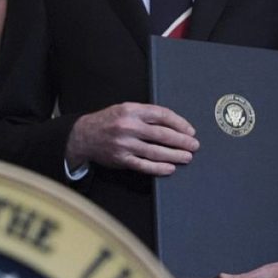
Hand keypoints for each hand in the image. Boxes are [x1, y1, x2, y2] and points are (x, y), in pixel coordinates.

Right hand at [65, 102, 197, 175]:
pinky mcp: (121, 159)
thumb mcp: (124, 109)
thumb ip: (145, 114)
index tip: (190, 130)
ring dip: (174, 155)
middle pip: (162, 134)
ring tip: (186, 157)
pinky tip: (169, 168)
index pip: (161, 115)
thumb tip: (172, 124)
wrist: (84, 135)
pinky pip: (143, 165)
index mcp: (131, 110)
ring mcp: (124, 144)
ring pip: (155, 151)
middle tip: (194, 145)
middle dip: (182, 141)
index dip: (179, 123)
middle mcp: (128, 126)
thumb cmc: (108, 121)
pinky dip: (158, 168)